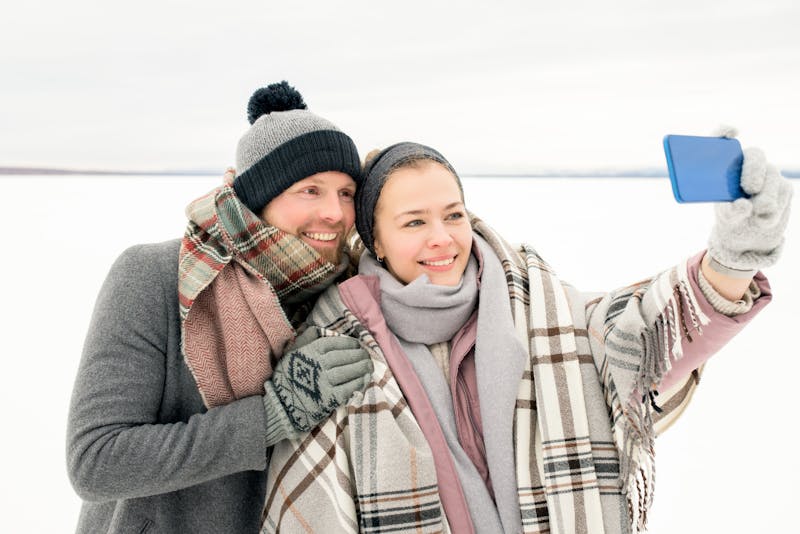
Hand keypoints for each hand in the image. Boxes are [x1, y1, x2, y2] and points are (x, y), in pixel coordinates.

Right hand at [263, 328, 371, 439]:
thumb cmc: (285, 378)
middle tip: (366, 356)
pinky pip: (350, 387)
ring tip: (369, 366)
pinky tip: (365, 379)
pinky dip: (359, 382)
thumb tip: (317, 329)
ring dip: (362, 367)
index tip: (357, 345)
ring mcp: (326, 381)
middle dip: (359, 355)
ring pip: (350, 370)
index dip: (350, 343)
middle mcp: (320, 363)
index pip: (336, 343)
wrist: (279, 406)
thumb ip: (305, 339)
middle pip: (346, 356)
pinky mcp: (330, 398)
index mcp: (311, 351)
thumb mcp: (291, 353)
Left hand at [708, 144, 792, 270]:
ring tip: (755, 215)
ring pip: (772, 178)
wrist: (750, 234)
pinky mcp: (784, 186)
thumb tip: (743, 205)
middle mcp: (748, 164)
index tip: (731, 132)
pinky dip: (773, 211)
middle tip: (750, 188)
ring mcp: (768, 173)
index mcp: (726, 165)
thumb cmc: (732, 218)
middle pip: (755, 154)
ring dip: (764, 200)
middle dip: (753, 169)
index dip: (724, 132)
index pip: (722, 141)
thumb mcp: (726, 217)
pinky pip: (783, 194)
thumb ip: (730, 212)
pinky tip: (763, 221)